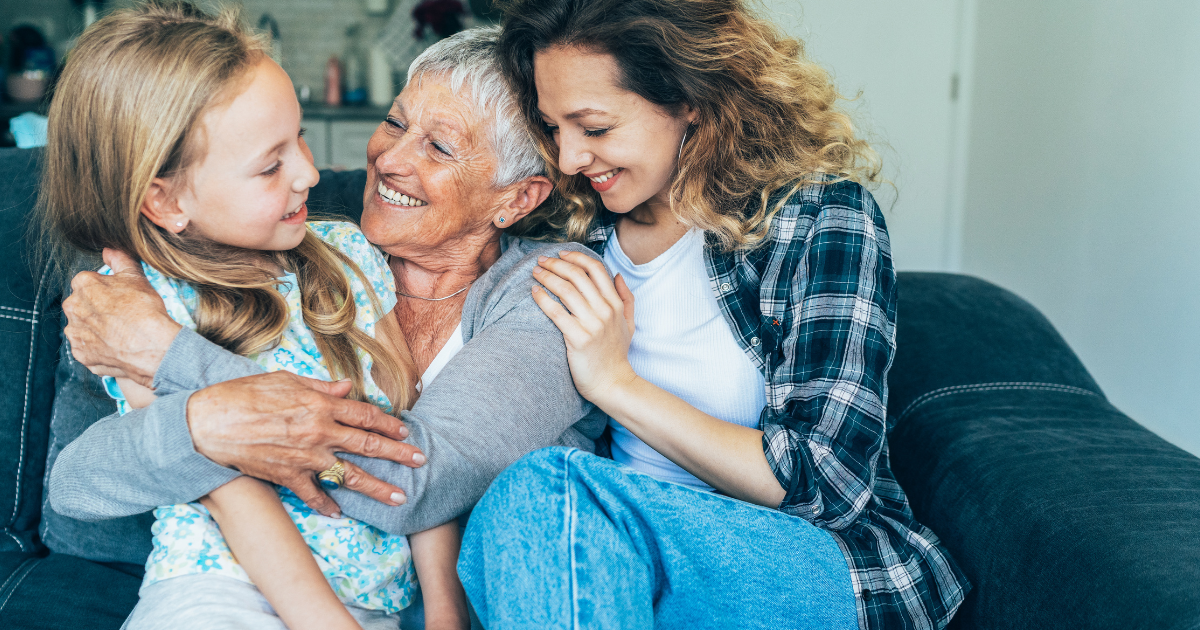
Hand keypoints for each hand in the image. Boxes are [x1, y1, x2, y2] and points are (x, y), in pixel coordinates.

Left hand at [63, 248, 181, 387]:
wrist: (151, 346)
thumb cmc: (145, 310)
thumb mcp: (136, 277)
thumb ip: (120, 259)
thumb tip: (110, 249)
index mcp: (83, 285)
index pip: (88, 282)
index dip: (106, 290)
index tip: (119, 297)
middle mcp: (72, 308)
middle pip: (83, 305)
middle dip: (97, 309)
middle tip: (121, 315)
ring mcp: (75, 333)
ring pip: (83, 327)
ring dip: (96, 329)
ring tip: (119, 333)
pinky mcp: (81, 354)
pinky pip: (87, 348)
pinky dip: (99, 348)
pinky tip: (116, 346)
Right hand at [187, 371, 425, 516]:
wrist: (208, 421)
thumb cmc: (244, 394)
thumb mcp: (285, 380)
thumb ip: (320, 386)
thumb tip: (347, 388)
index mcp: (320, 404)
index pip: (365, 415)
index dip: (389, 424)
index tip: (405, 432)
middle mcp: (319, 432)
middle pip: (368, 445)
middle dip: (398, 454)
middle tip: (420, 461)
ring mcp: (305, 457)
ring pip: (350, 475)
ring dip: (377, 487)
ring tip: (400, 497)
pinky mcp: (287, 476)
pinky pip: (313, 495)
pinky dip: (326, 505)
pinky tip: (339, 513)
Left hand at [531, 250, 638, 403]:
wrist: (613, 383)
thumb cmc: (617, 354)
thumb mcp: (629, 323)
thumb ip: (626, 298)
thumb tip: (618, 275)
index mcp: (615, 304)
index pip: (595, 269)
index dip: (576, 257)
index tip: (560, 254)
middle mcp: (605, 311)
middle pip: (577, 276)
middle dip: (556, 264)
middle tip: (541, 261)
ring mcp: (592, 324)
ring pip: (566, 290)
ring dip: (547, 277)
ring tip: (535, 273)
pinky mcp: (578, 339)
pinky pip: (556, 313)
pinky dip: (543, 299)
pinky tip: (534, 292)